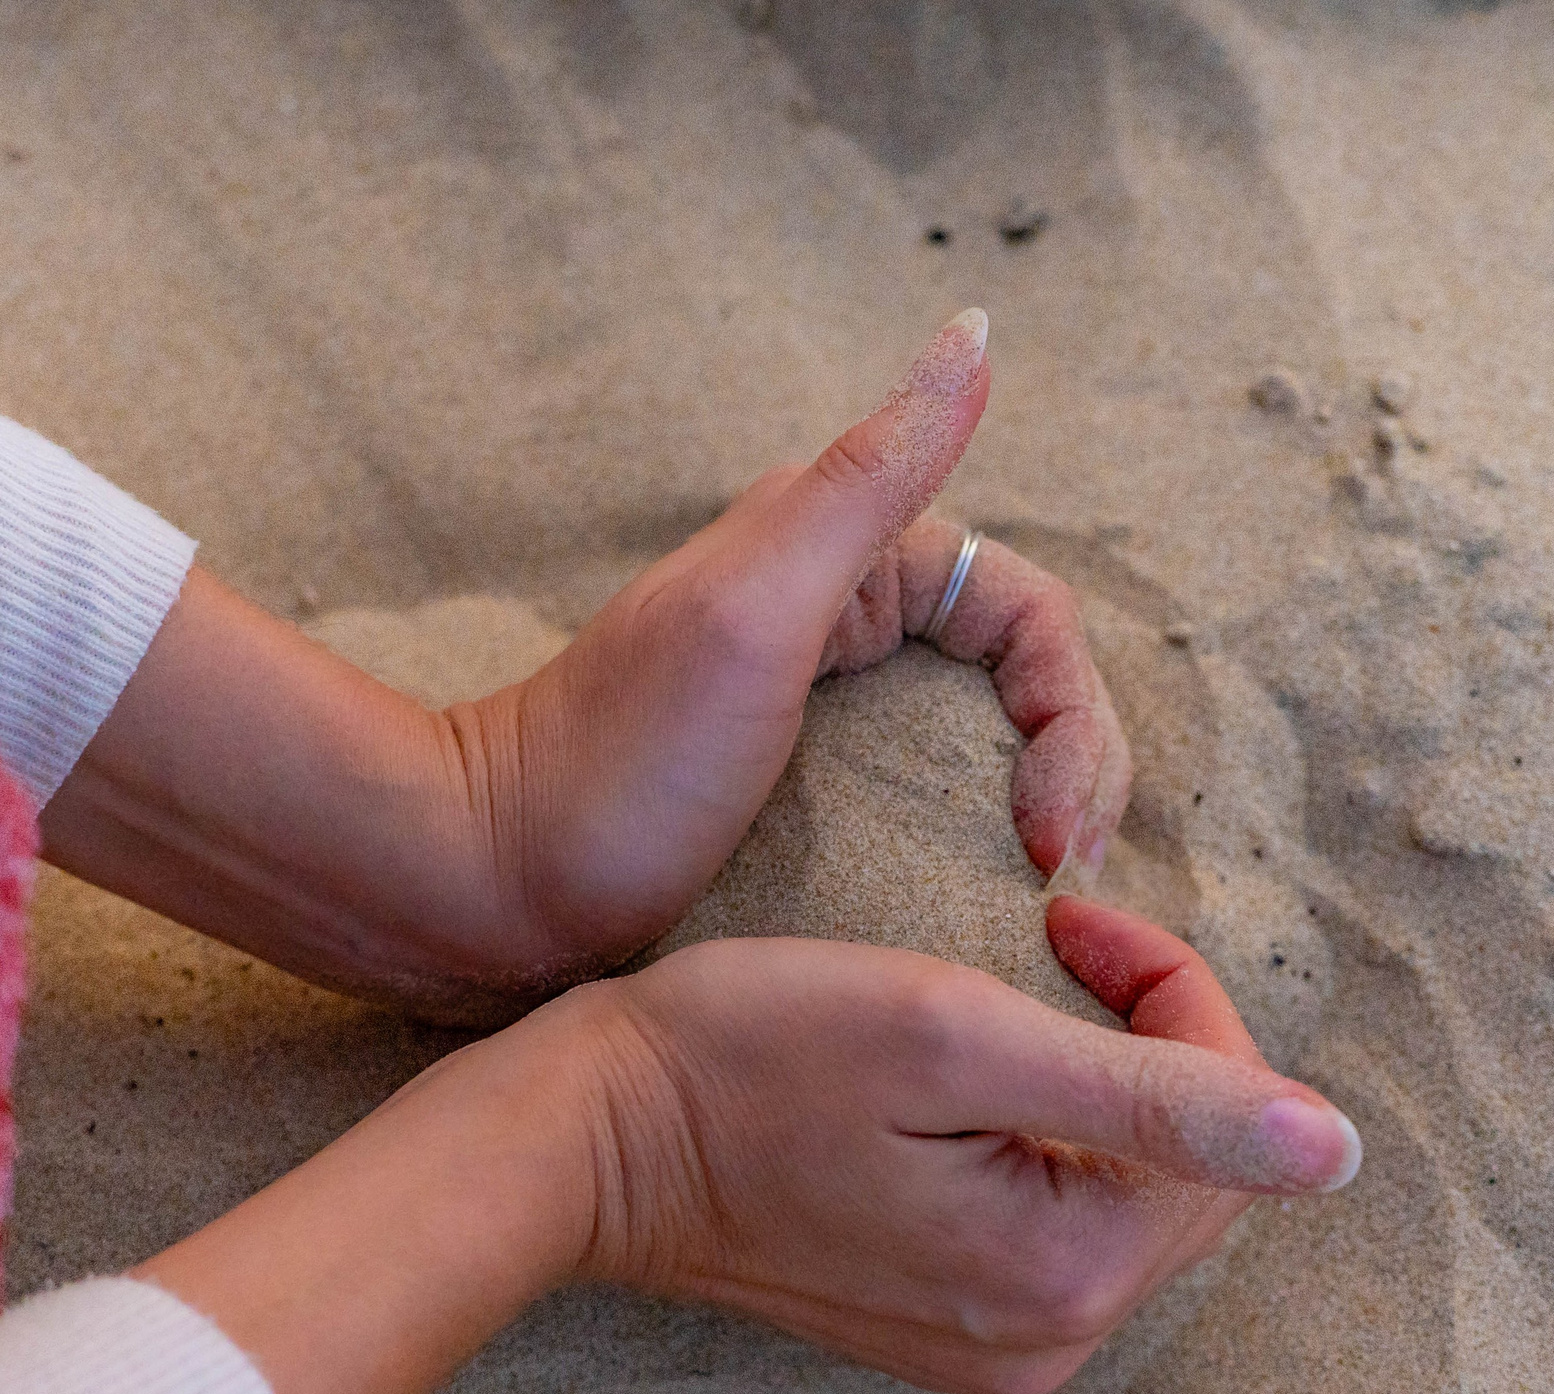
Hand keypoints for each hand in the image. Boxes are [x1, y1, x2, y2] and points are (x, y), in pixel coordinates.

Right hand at [136, 899, 1355, 1393]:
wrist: (582, 1139)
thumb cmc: (747, 1057)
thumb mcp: (956, 1035)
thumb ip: (1157, 1092)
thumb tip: (1339, 1149)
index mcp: (1070, 1267)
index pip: (1231, 1119)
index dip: (1175, 987)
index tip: (1070, 913)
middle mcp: (1051, 1336)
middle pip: (1191, 1167)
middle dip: (1150, 1035)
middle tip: (1055, 936)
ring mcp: (996, 1346)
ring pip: (1130, 1188)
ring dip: (1102, 1079)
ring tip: (1009, 995)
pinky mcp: (946, 1328)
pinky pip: (1060, 1221)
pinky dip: (1049, 1133)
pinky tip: (971, 1080)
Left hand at [451, 307, 1131, 980]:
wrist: (482, 887)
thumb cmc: (615, 762)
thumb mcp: (755, 607)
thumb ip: (869, 476)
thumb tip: (974, 329)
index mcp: (851, 566)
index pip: (1032, 619)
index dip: (1072, 717)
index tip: (1050, 832)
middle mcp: (843, 625)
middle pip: (1022, 687)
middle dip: (1072, 771)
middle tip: (1055, 877)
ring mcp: (823, 718)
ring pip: (982, 748)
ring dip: (1032, 812)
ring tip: (1035, 899)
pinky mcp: (798, 804)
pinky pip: (923, 809)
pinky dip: (970, 847)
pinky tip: (976, 904)